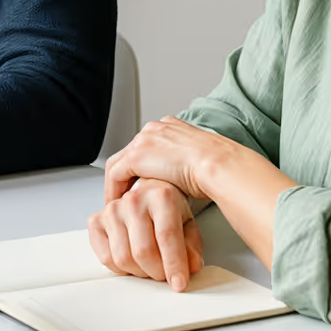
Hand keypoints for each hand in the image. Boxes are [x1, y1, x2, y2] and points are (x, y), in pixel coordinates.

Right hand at [88, 179, 203, 291]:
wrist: (147, 196)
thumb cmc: (167, 210)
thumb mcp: (188, 225)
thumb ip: (191, 246)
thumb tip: (189, 267)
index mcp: (160, 196)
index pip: (167, 236)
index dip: (174, 265)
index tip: (179, 283)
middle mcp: (133, 200)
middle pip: (143, 251)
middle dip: (157, 272)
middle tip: (164, 273)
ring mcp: (112, 210)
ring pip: (123, 258)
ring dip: (139, 271)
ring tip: (149, 266)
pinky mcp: (96, 221)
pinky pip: (106, 258)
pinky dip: (120, 268)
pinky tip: (132, 261)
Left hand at [103, 116, 237, 202]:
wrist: (217, 165)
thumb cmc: (216, 168)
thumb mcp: (197, 161)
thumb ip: (183, 165)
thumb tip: (181, 181)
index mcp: (170, 127)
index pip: (146, 146)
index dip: (140, 166)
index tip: (139, 182)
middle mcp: (153, 129)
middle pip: (129, 152)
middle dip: (125, 174)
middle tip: (124, 193)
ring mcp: (143, 141)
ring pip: (119, 163)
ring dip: (116, 184)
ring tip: (117, 201)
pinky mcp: (135, 156)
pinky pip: (115, 174)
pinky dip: (113, 189)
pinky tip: (115, 203)